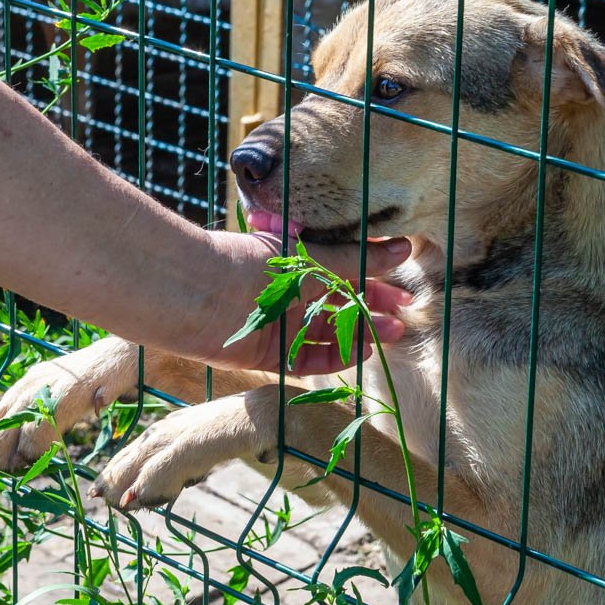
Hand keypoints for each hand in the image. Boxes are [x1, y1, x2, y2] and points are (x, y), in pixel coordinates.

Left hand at [202, 231, 412, 373]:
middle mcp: (290, 293)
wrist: (200, 295)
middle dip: (373, 309)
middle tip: (404, 316)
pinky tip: (362, 348)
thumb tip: (404, 247)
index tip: (404, 286)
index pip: (345, 270)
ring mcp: (282, 324)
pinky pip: (310, 357)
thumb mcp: (312, 259)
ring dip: (362, 332)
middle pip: (340, 302)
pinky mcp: (272, 353)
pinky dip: (337, 354)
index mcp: (297, 262)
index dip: (376, 278)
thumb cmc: (252, 264)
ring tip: (393, 332)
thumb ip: (358, 258)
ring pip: (329, 331)